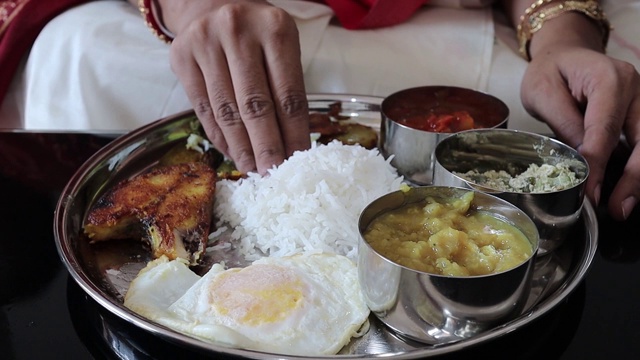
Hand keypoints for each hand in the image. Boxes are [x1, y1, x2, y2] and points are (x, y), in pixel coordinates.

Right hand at [161, 0, 310, 173]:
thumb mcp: (281, 49)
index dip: (293, 133)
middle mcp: (238, 32)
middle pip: (255, 105)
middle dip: (266, 147)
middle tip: (272, 174)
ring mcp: (205, 43)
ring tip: (252, 170)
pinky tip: (232, 153)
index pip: (288, 93)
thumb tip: (291, 147)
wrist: (213, 4)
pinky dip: (220, 136)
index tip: (297, 161)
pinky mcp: (181, 57)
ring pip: (226, 110)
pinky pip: (203, 108)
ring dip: (241, 147)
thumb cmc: (257, 35)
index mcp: (275, 29)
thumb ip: (286, 90)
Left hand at [520, 45, 639, 220]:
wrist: (562, 54)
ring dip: (637, 178)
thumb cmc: (549, 71)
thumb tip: (582, 161)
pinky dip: (634, 167)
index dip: (598, 166)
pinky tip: (624, 190)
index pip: (604, 130)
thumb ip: (564, 124)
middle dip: (632, 179)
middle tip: (617, 209)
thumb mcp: (543, 94)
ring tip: (622, 206)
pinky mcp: (638, 114)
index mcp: (609, 79)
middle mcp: (634, 88)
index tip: (591, 194)